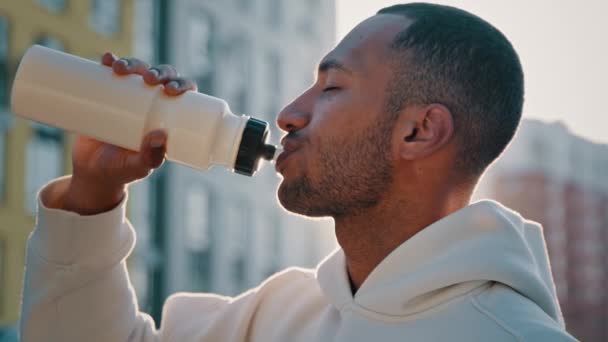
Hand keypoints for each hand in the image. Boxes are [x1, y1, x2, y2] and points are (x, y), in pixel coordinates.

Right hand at [62, 53, 197, 214]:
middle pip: (162, 77)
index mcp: (169, 117)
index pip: (183, 94)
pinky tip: (107, 57)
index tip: (172, 90)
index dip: (182, 85)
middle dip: (159, 71)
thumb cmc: (123, 170)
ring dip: (133, 63)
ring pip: (138, 70)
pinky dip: (110, 61)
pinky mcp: (106, 93)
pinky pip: (110, 71)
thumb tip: (161, 136)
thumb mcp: (139, 167)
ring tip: (120, 68)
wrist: (91, 171)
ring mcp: (129, 96)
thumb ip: (151, 157)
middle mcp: (152, 102)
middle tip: (149, 79)